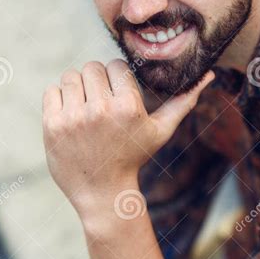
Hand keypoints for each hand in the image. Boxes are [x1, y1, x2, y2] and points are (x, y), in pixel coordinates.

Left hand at [42, 59, 213, 217]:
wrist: (102, 192)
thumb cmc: (134, 158)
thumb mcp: (161, 131)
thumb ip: (183, 101)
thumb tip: (208, 75)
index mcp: (128, 107)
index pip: (116, 66)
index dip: (117, 79)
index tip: (118, 95)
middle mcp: (101, 110)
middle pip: (92, 67)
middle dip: (97, 81)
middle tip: (100, 100)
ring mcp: (74, 118)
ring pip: (71, 76)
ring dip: (78, 87)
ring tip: (85, 107)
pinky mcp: (53, 126)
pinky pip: (52, 91)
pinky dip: (59, 99)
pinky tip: (71, 115)